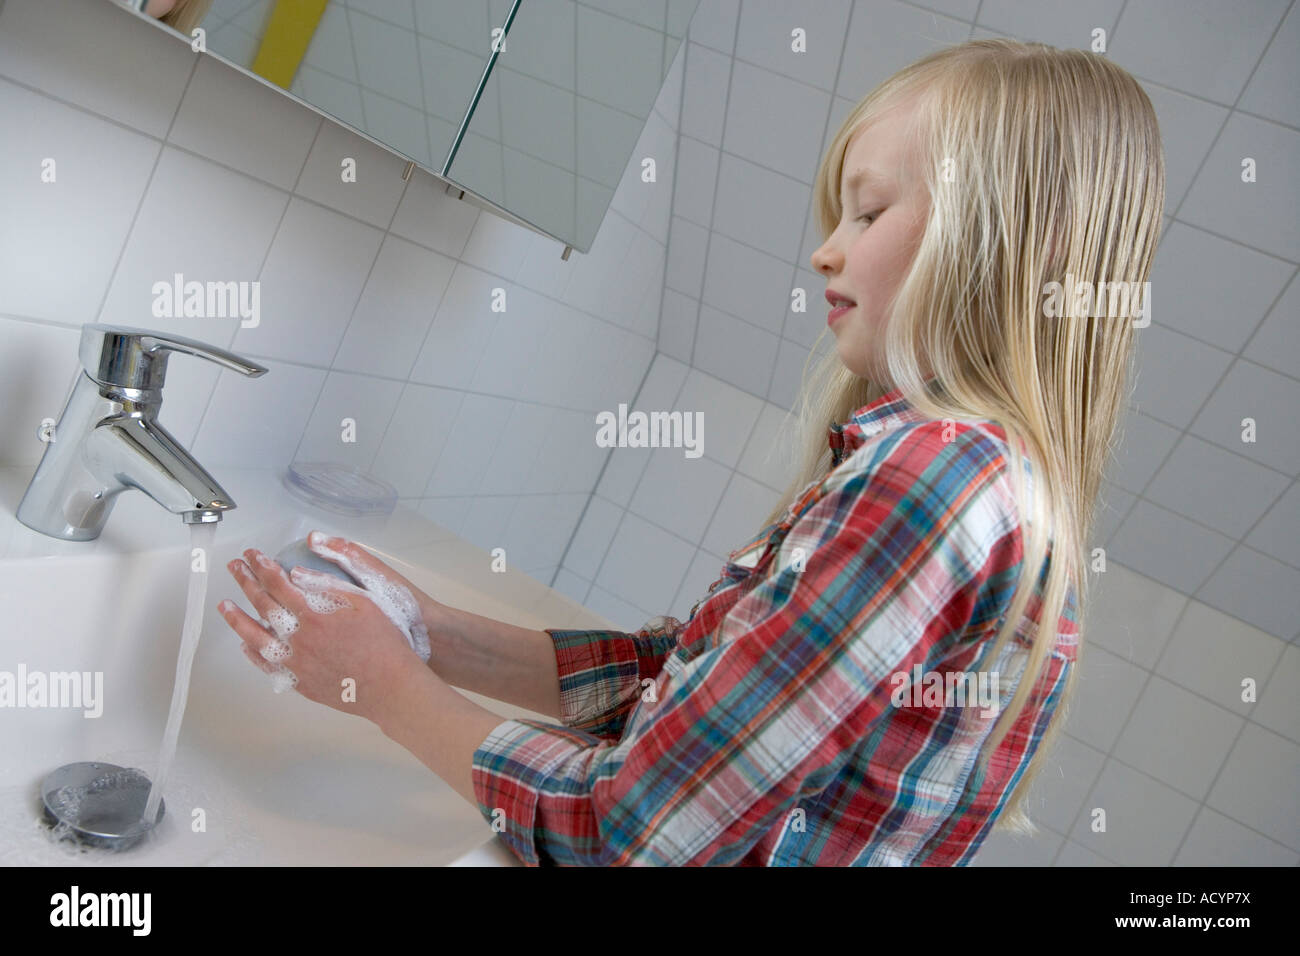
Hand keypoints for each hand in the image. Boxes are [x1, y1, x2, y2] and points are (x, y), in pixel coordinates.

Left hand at [220, 545, 416, 725]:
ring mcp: (297, 663)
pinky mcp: (301, 682)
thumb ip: (328, 586)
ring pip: (256, 637)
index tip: (254, 556)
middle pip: (263, 605)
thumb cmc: (384, 645)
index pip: (278, 584)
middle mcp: (299, 639)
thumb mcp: (364, 604)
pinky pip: (268, 666)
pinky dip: (254, 654)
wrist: (391, 686)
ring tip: (225, 606)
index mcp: (314, 615)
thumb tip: (299, 575)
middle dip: (246, 582)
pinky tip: (246, 645)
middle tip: (235, 568)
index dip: (263, 566)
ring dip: (238, 619)